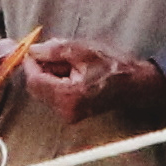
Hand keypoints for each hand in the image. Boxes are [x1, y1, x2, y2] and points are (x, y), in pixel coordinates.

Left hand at [18, 36, 165, 126]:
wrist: (135, 84)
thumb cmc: (113, 66)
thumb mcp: (82, 50)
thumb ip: (53, 50)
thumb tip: (32, 51)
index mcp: (68, 96)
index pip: (34, 81)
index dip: (30, 64)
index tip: (32, 50)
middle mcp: (66, 110)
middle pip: (37, 89)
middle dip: (41, 69)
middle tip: (52, 53)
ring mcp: (69, 115)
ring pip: (45, 92)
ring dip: (50, 75)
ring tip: (70, 63)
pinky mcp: (73, 114)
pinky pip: (54, 97)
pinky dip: (57, 83)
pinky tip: (73, 73)